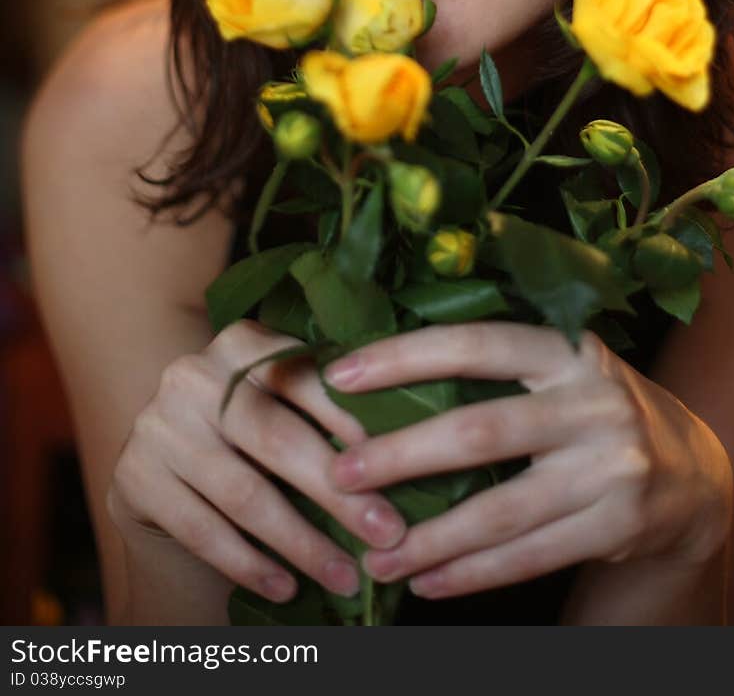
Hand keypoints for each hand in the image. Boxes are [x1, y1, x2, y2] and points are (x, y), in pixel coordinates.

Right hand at [108, 321, 406, 603]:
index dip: (351, 417)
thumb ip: (323, 406)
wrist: (163, 466)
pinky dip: (249, 564)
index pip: (303, 375)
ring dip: (301, 543)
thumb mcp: (279, 402)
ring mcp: (158, 426)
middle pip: (276, 438)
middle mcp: (193, 375)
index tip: (396, 459)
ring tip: (346, 576)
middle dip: (337, 492)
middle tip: (388, 533)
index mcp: (240, 342)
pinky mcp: (134, 478)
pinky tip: (287, 587)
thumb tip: (402, 447)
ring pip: (243, 493)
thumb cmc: (248, 434)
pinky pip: (202, 530)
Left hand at [323, 323, 731, 600]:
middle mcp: (593, 401)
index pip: (476, 344)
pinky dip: (472, 573)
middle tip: (340, 475)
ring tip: (374, 555)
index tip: (341, 376)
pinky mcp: (618, 524)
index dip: (405, 357)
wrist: (692, 474)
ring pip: (501, 509)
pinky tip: (427, 582)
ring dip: (430, 537)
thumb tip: (382, 377)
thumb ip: (496, 368)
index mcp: (567, 348)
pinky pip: (529, 557)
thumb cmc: (592, 411)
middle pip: (480, 431)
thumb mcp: (561, 369)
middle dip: (402, 455)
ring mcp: (611, 466)